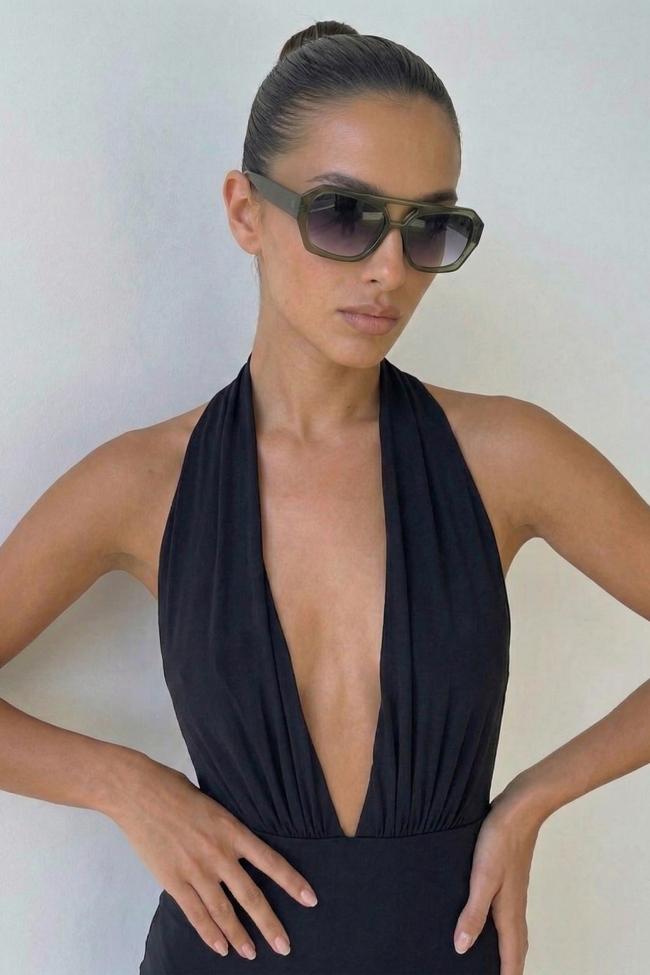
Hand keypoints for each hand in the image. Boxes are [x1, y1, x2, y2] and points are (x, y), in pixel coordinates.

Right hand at [107, 756, 317, 959]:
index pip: (271, 861)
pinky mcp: (172, 880)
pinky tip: (221, 947)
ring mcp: (195, 870)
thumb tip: (239, 845)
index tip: (310, 900)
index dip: (292, 882)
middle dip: (270, 924)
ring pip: (224, 911)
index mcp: (233, 830)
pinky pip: (195, 913)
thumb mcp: (214, 804)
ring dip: (239, 936)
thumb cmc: (175, 790)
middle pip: (251, 896)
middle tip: (284, 946)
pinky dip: (209, 933)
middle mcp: (218, 854)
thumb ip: (228, 828)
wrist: (139, 792)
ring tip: (252, 954)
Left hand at [452, 787, 544, 974]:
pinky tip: (489, 917)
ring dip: (508, 948)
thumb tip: (462, 949)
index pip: (511, 955)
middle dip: (510, 967)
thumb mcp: (482, 877)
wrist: (521, 809)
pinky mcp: (509, 876)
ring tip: (495, 958)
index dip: (507, 974)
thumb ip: (473, 913)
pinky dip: (503, 927)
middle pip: (516, 947)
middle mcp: (515, 906)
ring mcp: (514, 891)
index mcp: (509, 912)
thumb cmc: (500, 841)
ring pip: (513, 929)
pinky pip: (508, 912)